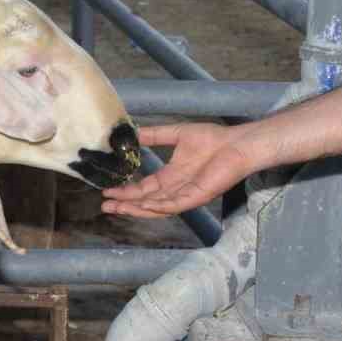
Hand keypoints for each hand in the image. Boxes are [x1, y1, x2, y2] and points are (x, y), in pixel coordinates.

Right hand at [100, 122, 256, 218]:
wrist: (236, 144)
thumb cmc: (213, 139)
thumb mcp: (176, 134)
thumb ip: (155, 135)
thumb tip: (134, 132)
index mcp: (171, 176)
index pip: (145, 188)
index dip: (126, 190)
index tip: (108, 189)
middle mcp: (176, 189)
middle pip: (146, 201)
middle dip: (125, 203)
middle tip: (105, 205)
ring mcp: (185, 195)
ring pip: (156, 208)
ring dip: (136, 208)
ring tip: (117, 207)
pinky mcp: (196, 197)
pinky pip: (173, 206)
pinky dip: (157, 206)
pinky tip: (142, 204)